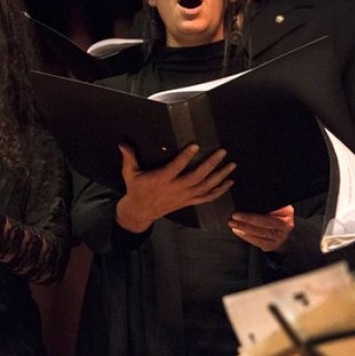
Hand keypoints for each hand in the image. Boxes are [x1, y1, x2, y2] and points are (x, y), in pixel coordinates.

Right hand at [114, 144, 234, 232]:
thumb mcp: (129, 173)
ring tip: (231, 165)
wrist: (140, 211)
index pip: (176, 167)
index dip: (186, 156)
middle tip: (222, 152)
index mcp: (161, 180)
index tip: (196, 145)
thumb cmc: (136, 189)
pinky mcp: (188, 201)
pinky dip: (220, 191)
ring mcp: (184, 196)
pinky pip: (207, 197)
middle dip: (211, 164)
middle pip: (197, 176)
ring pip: (206, 187)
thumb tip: (123, 144)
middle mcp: (175, 188)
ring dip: (220, 176)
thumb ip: (129, 158)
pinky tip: (229, 182)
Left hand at [229, 205, 293, 251]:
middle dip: (246, 221)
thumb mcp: (270, 204)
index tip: (237, 213)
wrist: (277, 225)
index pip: (269, 213)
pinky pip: (259, 242)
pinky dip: (247, 237)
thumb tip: (245, 200)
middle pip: (265, 224)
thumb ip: (262, 203)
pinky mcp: (274, 245)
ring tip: (232, 224)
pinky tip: (238, 231)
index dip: (251, 215)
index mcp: (287, 212)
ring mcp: (281, 237)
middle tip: (232, 218)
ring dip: (244, 229)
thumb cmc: (270, 211)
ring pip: (261, 234)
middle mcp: (287, 225)